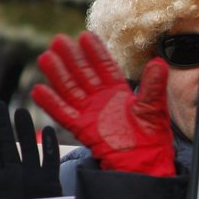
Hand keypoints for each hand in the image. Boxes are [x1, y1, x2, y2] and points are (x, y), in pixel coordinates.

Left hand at [0, 100, 61, 198]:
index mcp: (0, 181)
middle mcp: (17, 175)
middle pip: (8, 144)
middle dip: (3, 124)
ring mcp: (34, 177)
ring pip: (29, 148)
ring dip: (24, 130)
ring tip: (19, 110)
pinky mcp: (51, 184)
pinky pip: (50, 162)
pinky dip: (49, 147)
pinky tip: (47, 130)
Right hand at [31, 31, 174, 176]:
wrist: (144, 163)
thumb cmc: (152, 137)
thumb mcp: (154, 107)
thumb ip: (153, 86)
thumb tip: (159, 63)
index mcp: (119, 92)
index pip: (105, 67)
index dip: (95, 52)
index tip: (85, 35)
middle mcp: (102, 100)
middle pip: (83, 74)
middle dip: (71, 57)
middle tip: (58, 40)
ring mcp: (90, 113)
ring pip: (70, 89)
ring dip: (57, 75)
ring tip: (45, 57)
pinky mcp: (82, 128)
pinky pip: (64, 114)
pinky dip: (51, 103)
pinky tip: (39, 90)